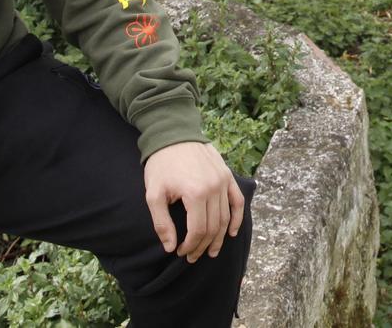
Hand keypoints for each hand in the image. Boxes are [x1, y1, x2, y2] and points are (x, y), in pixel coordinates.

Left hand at [142, 142, 243, 262]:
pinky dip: (237, 218)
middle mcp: (214, 188)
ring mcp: (223, 181)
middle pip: (213, 227)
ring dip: (219, 237)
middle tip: (193, 257)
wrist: (173, 134)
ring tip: (210, 251)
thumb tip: (171, 247)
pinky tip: (232, 232)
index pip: (198, 230)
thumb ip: (162, 223)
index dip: (190, 246)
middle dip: (203, 246)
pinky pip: (237, 201)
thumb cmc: (161, 165)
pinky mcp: (227, 175)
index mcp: (196, 194)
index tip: (181, 253)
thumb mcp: (153, 194)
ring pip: (226, 217)